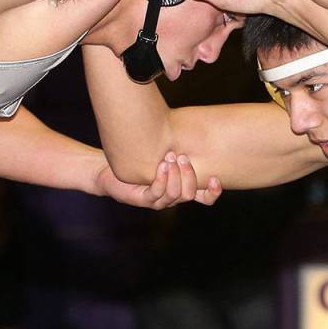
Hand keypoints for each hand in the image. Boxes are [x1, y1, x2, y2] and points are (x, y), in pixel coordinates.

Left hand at [96, 152, 221, 209]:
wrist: (111, 168)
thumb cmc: (141, 157)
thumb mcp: (165, 151)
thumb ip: (181, 147)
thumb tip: (198, 127)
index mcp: (181, 189)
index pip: (205, 198)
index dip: (213, 192)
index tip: (216, 177)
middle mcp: (172, 197)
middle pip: (191, 194)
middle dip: (189, 174)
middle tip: (182, 156)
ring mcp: (158, 201)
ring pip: (175, 194)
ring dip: (175, 175)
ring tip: (170, 156)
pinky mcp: (143, 200)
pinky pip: (156, 193)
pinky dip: (161, 179)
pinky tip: (161, 166)